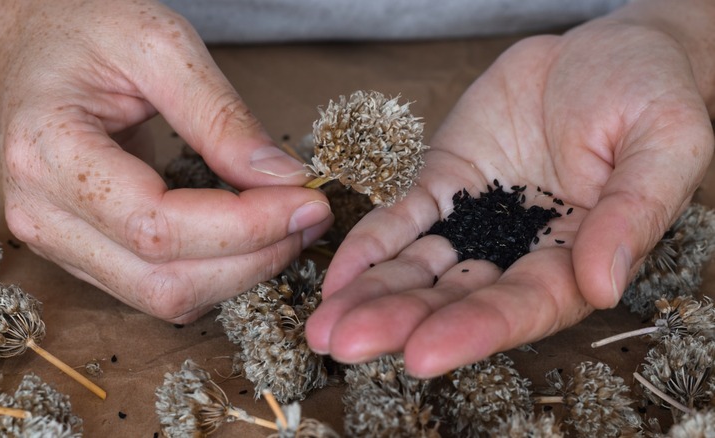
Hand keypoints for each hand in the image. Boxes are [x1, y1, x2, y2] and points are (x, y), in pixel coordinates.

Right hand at [0, 0, 331, 321]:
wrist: (32, 48)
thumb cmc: (86, 32)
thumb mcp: (160, 46)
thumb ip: (221, 117)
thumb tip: (284, 179)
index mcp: (49, 155)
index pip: (157, 226)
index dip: (244, 226)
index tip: (307, 200)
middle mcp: (43, 217)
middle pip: (164, 280)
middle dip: (254, 258)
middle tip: (310, 215)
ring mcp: (58, 244)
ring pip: (166, 297)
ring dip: (241, 273)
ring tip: (287, 225)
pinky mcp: (85, 256)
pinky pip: (160, 290)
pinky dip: (218, 273)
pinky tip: (250, 238)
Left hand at [306, 18, 713, 376]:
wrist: (603, 49)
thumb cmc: (649, 92)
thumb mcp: (665, 144)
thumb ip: (633, 213)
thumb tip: (604, 283)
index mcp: (578, 256)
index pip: (524, 305)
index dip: (474, 330)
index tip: (422, 354)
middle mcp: (519, 250)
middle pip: (456, 298)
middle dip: (399, 322)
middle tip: (343, 343)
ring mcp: (476, 218)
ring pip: (420, 267)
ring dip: (372, 295)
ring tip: (324, 324)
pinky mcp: (445, 182)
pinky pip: (404, 217)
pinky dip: (371, 244)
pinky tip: (338, 272)